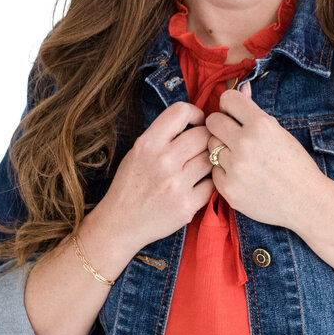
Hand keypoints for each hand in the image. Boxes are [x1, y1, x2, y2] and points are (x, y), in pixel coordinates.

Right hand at [98, 99, 216, 251]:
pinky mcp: (187, 205)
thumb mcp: (137, 151)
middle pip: (203, 135)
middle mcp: (163, 161)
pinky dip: (208, 184)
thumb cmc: (131, 184)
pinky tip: (196, 185)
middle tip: (200, 148)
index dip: (195, 113)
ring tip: (196, 168)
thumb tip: (197, 120)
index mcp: (148, 143)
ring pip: (211, 159)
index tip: (197, 122)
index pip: (181, 111)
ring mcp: (177, 184)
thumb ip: (163, 135)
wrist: (121, 223)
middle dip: (205, 138)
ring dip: (208, 161)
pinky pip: (212, 184)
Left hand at [205, 82, 326, 228]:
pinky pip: (213, 170)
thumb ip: (254, 109)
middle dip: (221, 125)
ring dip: (222, 149)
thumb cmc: (294, 164)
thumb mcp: (278, 131)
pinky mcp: (228, 189)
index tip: (234, 114)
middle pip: (212, 121)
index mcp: (261, 125)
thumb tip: (241, 87)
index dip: (229, 105)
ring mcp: (235, 168)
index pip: (227, 99)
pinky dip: (224, 172)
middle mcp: (245, 144)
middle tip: (233, 135)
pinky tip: (242, 176)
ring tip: (242, 158)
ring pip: (211, 146)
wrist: (306, 201)